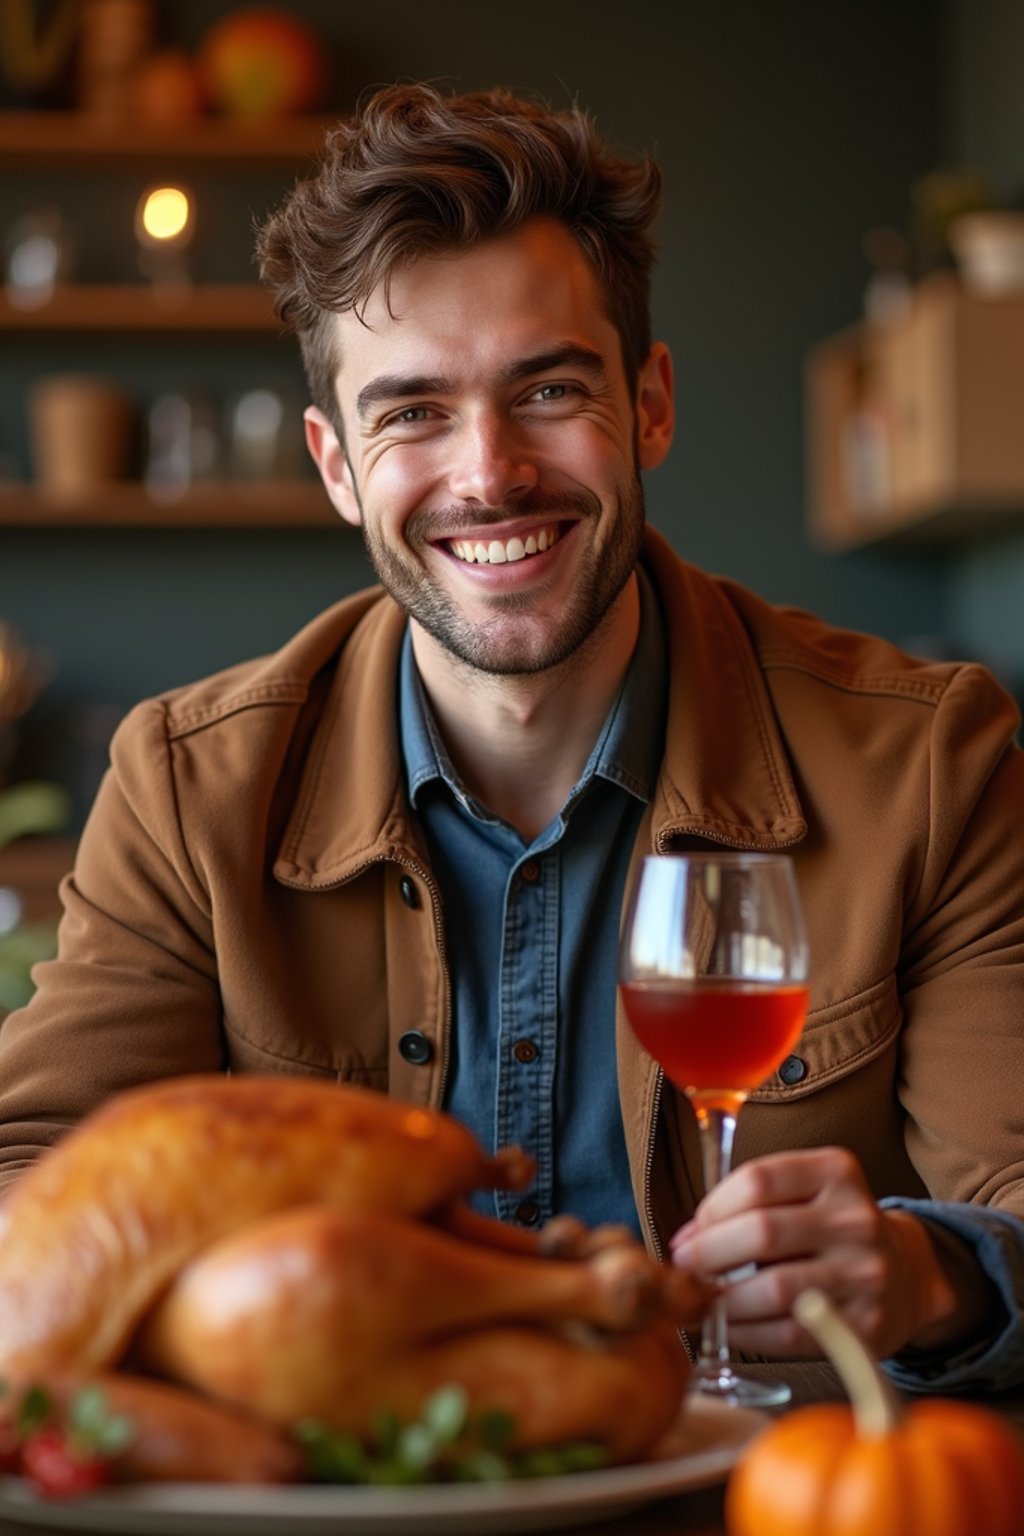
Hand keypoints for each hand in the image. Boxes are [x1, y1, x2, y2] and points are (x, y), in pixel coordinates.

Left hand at [668, 1147, 956, 1359]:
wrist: (906, 1275)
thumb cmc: (830, 1229)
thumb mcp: (806, 1192)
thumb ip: (751, 1202)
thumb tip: (687, 1238)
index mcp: (837, 1172)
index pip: (758, 1180)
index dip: (712, 1208)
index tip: (690, 1230)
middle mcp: (856, 1218)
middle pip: (763, 1232)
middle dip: (708, 1253)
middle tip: (683, 1267)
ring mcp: (866, 1274)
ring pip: (774, 1288)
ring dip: (723, 1298)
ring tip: (701, 1298)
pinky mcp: (868, 1326)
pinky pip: (790, 1334)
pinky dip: (746, 1333)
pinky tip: (727, 1327)